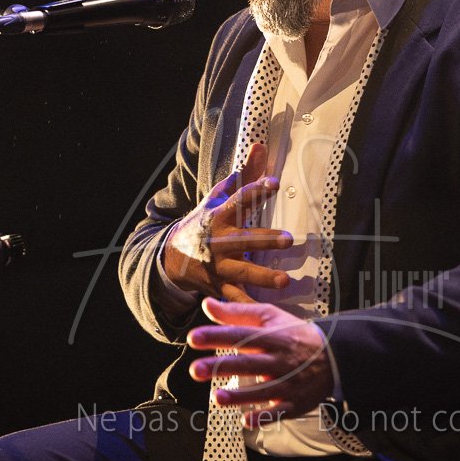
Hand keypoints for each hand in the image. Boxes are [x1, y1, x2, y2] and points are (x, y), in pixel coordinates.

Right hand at [163, 142, 292, 302]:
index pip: (238, 200)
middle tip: (289, 239)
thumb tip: (261, 145)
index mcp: (218, 217)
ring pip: (242, 272)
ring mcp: (217, 267)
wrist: (170, 258)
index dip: (254, 191)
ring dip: (262, 277)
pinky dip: (247, 308)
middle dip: (265, 239)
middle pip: (244, 239)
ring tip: (284, 281)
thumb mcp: (218, 198)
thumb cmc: (203, 224)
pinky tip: (264, 315)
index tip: (272, 183)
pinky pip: (235, 299)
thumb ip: (244, 175)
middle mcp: (217, 242)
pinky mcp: (218, 287)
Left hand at [188, 298, 332, 424]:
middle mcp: (280, 361)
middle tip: (195, 370)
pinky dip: (264, 417)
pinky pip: (279, 412)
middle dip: (221, 367)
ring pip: (262, 391)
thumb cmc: (295, 334)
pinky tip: (245, 420)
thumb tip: (206, 304)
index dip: (217, 336)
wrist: (335, 356)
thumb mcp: (270, 317)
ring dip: (240, 396)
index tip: (193, 338)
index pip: (241, 335)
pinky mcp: (295, 403)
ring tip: (216, 398)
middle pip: (249, 363)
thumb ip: (237, 313)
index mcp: (272, 337)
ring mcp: (288, 383)